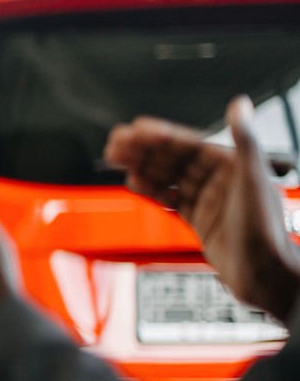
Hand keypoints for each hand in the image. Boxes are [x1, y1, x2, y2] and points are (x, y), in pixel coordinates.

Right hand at [105, 96, 299, 322]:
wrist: (264, 274)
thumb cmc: (266, 230)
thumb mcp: (254, 179)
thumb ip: (245, 140)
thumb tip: (240, 106)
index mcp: (232, 165)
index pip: (189, 144)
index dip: (160, 135)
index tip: (136, 129)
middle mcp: (219, 180)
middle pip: (173, 159)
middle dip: (142, 150)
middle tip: (115, 143)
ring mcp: (208, 200)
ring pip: (167, 178)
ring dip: (141, 167)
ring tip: (117, 160)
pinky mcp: (199, 221)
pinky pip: (170, 200)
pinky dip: (151, 192)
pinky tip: (134, 184)